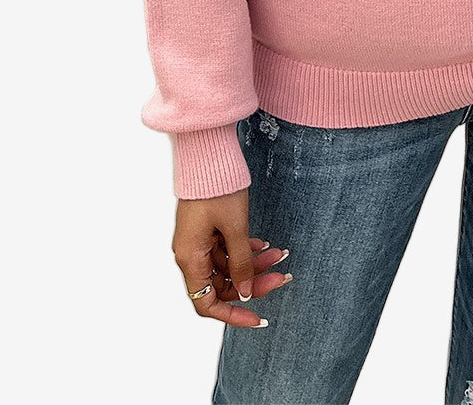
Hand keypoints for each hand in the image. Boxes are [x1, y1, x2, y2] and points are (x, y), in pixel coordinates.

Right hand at [172, 188, 291, 327]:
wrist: (209, 155)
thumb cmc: (218, 189)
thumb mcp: (235, 228)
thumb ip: (241, 263)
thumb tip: (244, 292)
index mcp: (190, 258)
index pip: (206, 303)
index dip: (232, 314)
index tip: (258, 318)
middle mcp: (190, 254)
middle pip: (222, 284)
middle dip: (253, 282)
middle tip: (282, 275)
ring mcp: (199, 241)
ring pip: (229, 265)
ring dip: (254, 263)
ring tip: (280, 254)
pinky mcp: (208, 229)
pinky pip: (227, 249)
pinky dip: (246, 249)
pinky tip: (265, 244)